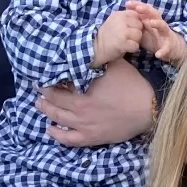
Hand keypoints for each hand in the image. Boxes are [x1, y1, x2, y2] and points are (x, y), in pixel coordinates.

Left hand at [39, 59, 156, 148]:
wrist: (148, 110)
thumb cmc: (132, 86)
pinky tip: (50, 129)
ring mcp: (85, 126)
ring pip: (58, 119)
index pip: (58, 87)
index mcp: (83, 92)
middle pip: (55, 103)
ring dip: (46, 111)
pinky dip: (57, 135)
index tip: (42, 76)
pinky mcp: (92, 138)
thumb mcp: (115, 65)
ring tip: (40, 105)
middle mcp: (80, 111)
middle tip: (38, 89)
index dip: (48, 81)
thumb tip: (88, 47)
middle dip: (44, 95)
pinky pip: (69, 139)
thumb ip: (98, 58)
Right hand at [92, 7, 143, 66]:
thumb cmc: (107, 36)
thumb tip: (140, 16)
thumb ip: (125, 18)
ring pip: (139, 35)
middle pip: (139, 25)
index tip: (130, 29)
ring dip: (135, 41)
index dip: (135, 23)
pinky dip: (133, 49)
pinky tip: (126, 49)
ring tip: (127, 43)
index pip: (136, 15)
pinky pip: (135, 46)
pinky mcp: (122, 43)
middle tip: (129, 38)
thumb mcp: (115, 21)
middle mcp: (121, 21)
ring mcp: (122, 32)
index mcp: (119, 14)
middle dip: (136, 32)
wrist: (95, 48)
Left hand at [127, 0, 186, 64]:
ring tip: (149, 23)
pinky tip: (157, 55)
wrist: (172, 48)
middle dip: (147, 10)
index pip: (146, 10)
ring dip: (157, 23)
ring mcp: (165, 34)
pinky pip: (167, 48)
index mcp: (153, 20)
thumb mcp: (144, 30)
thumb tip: (123, 17)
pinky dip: (163, 51)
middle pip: (155, 14)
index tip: (127, 3)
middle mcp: (160, 25)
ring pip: (163, 26)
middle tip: (138, 8)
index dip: (138, 6)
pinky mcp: (169, 46)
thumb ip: (136, 24)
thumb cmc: (155, 38)